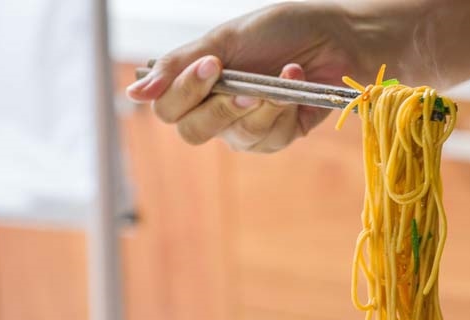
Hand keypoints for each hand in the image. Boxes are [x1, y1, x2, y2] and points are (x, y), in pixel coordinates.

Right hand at [125, 3, 358, 151]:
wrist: (335, 36)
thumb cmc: (281, 30)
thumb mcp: (224, 39)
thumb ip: (178, 66)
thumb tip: (134, 93)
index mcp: (197, 82)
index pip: (167, 108)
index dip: (184, 93)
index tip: (211, 64)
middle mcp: (217, 109)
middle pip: (193, 132)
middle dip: (220, 108)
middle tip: (245, 86)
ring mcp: (247, 127)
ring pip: (237, 137)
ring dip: (263, 105)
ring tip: (284, 75)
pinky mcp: (279, 136)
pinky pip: (270, 139)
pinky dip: (286, 109)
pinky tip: (298, 84)